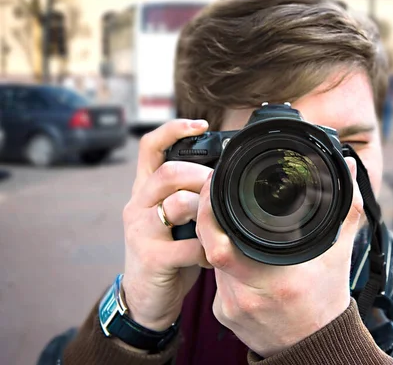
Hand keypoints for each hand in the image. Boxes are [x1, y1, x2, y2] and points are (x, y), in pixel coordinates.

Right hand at [120, 119, 212, 331]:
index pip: (149, 147)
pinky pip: (189, 245)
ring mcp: (141, 230)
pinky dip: (209, 250)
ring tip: (218, 226)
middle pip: (169, 172)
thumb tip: (224, 174)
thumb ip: (188, 195)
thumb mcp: (173, 218)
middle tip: (220, 190)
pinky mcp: (151, 257)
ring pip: (179, 203)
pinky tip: (213, 258)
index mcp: (144, 190)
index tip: (201, 124)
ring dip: (208, 213)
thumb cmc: (167, 252)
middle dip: (202, 176)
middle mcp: (138, 204)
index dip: (173, 129)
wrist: (145, 298)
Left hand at [199, 157, 363, 357]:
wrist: (315, 348)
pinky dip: (226, 265)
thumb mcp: (339, 254)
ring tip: (242, 230)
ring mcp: (230, 308)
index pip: (220, 243)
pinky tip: (244, 259)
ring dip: (222, 241)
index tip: (214, 185)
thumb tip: (348, 168)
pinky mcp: (222, 315)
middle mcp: (246, 296)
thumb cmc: (327, 302)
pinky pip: (216, 280)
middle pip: (211, 245)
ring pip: (212, 261)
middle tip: (220, 196)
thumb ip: (345, 208)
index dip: (209, 212)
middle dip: (214, 218)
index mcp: (275, 280)